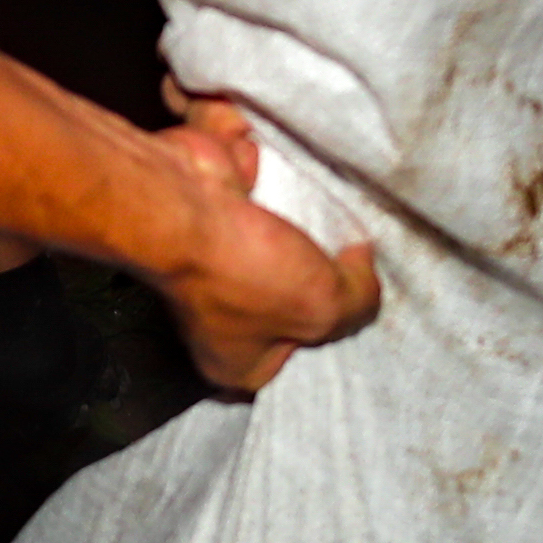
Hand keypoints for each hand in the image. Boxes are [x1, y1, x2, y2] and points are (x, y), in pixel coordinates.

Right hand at [143, 98, 377, 391]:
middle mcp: (222, 319)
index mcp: (237, 360)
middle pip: (294, 300)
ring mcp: (220, 262)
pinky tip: (316, 181)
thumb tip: (361, 262)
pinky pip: (272, 202)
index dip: (333, 333)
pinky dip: (290, 186)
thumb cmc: (242, 267)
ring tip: (348, 214)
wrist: (180, 196)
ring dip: (313, 227)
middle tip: (362, 259)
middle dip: (325, 275)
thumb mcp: (324, 305)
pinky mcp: (222, 211)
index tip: (359, 305)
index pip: (296, 361)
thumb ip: (359, 298)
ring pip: (288, 248)